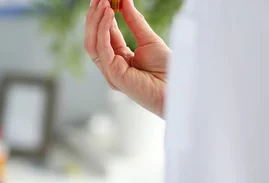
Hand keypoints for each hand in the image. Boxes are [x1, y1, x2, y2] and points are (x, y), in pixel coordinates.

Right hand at [84, 0, 170, 116]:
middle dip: (94, 17)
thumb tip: (125, 1)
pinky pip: (102, 48)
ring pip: (92, 43)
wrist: (175, 88)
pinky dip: (103, 29)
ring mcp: (110, 72)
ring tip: (103, 2)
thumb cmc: (166, 70)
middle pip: (93, 38)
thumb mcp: (149, 39)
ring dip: (95, 21)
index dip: (101, 17)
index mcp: (118, 60)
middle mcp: (111, 67)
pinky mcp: (113, 74)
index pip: (104, 35)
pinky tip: (109, 14)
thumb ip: (135, 21)